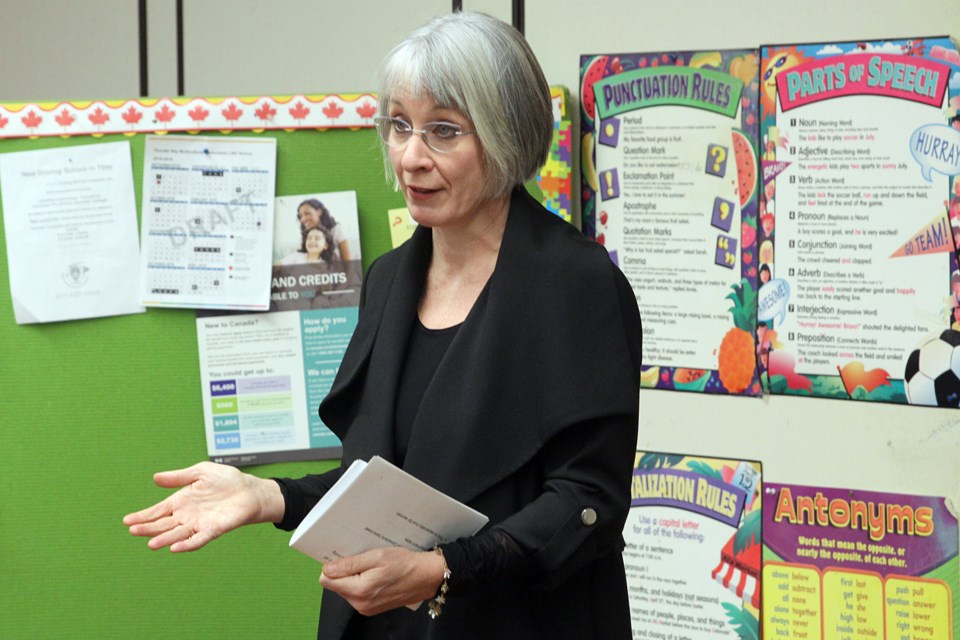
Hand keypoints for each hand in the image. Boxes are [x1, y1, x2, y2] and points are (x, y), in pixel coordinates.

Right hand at [123, 461, 283, 551]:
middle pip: (163, 524)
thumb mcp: (201, 472)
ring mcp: (198, 524)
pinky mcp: (213, 530)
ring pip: (177, 535)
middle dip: (148, 528)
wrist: (249, 490)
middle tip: (133, 530)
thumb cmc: (225, 480)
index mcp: (181, 501)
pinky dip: (186, 545)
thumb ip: (179, 477)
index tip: (126, 521)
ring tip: (151, 543)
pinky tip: (175, 548)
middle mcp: (186, 515)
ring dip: (164, 539)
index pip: (158, 511)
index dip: (143, 516)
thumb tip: (155, 478)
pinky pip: (198, 540)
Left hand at [319, 547, 444, 615]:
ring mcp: (366, 608)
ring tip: (372, 565)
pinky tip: (376, 573)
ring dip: (354, 576)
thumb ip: (350, 564)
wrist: (426, 577)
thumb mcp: (377, 556)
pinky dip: (362, 582)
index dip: (333, 566)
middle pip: (336, 585)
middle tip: (363, 558)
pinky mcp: (371, 608)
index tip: (344, 555)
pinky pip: (357, 594)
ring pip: (346, 589)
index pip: (328, 580)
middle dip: (345, 570)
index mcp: (360, 591)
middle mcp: (360, 603)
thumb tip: (327, 569)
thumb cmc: (405, 564)